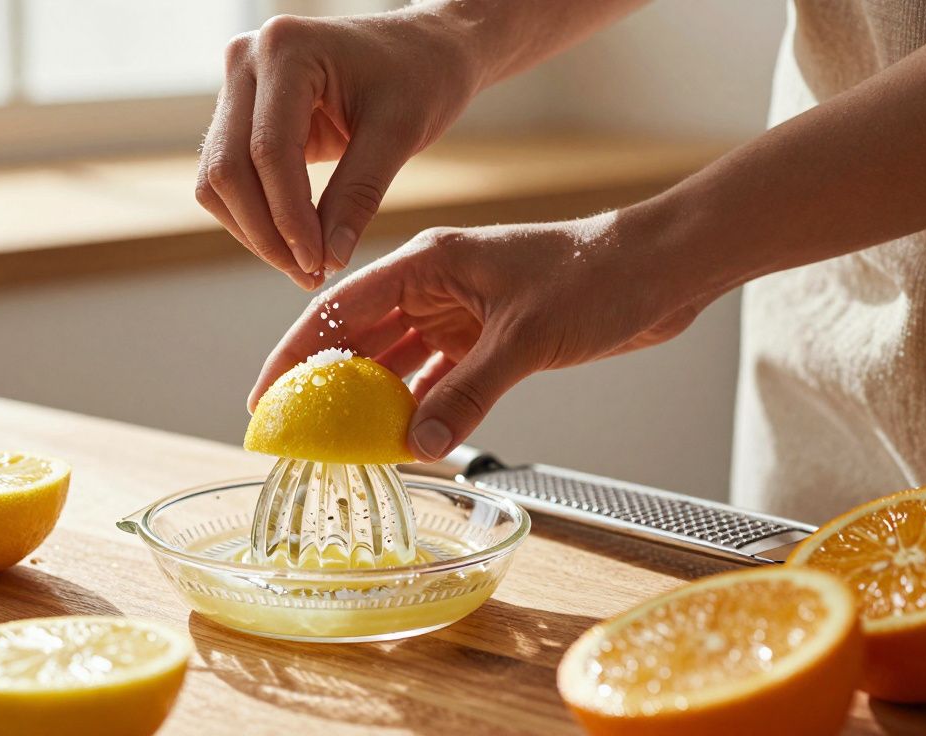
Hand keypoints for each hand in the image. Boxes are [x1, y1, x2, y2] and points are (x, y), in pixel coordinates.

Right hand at [196, 10, 481, 288]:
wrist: (424, 48)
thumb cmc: (421, 76)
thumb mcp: (399, 135)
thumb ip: (357, 196)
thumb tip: (326, 260)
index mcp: (285, 49)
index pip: (268, 151)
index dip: (288, 218)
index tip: (318, 265)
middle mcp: (246, 59)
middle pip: (228, 169)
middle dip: (266, 233)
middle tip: (309, 275)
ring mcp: (237, 84)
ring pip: (218, 180)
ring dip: (255, 231)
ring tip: (304, 265)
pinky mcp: (241, 112)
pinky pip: (230, 176)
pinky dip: (257, 216)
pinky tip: (295, 242)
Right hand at [249, 210, 709, 459]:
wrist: (660, 272)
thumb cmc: (596, 276)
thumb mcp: (525, 337)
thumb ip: (468, 393)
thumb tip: (420, 446)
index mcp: (428, 263)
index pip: (340, 307)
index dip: (296, 351)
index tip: (266, 394)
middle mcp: (435, 287)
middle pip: (361, 338)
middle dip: (326, 383)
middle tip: (293, 431)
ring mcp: (461, 314)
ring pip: (398, 363)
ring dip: (373, 400)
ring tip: (339, 443)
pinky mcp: (489, 340)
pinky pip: (438, 379)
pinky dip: (422, 408)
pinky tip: (403, 439)